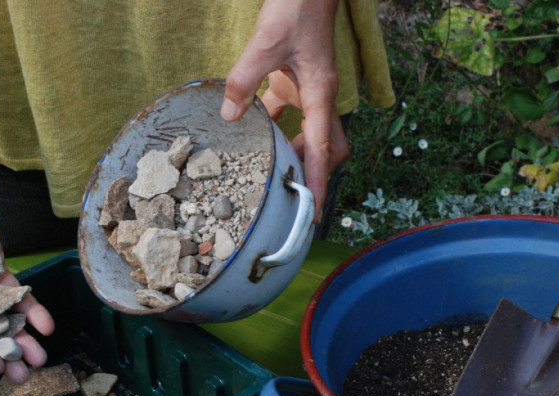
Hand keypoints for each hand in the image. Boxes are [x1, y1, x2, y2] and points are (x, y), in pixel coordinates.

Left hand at [221, 0, 348, 220]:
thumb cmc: (296, 7)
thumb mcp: (265, 43)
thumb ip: (245, 79)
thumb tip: (230, 116)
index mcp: (320, 94)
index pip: (322, 149)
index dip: (317, 182)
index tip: (314, 211)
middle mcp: (321, 97)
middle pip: (328, 149)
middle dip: (316, 174)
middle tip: (296, 200)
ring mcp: (310, 91)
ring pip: (313, 134)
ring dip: (298, 154)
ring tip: (275, 176)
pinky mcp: (295, 81)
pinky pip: (291, 114)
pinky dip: (277, 128)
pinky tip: (253, 136)